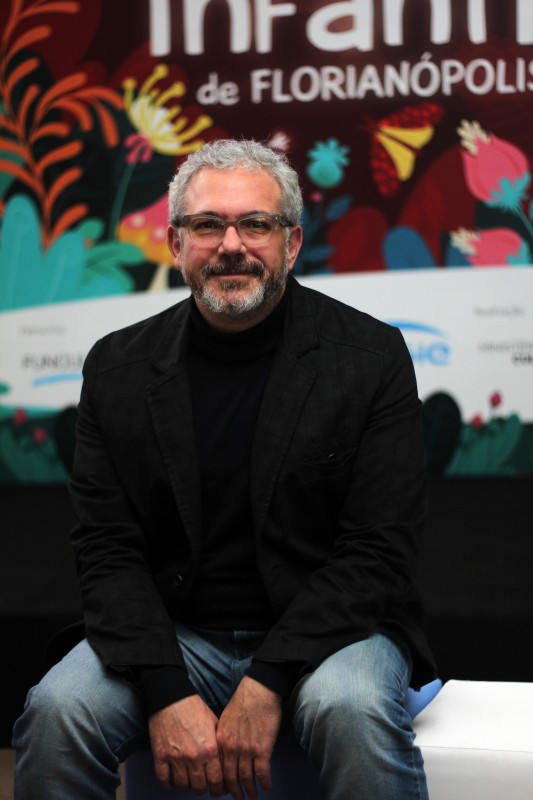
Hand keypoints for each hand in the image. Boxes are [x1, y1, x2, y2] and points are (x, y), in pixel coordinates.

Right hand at [148, 694, 225, 795]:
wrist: (172, 697)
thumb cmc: (194, 707)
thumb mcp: (215, 722)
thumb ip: (220, 743)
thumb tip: (225, 761)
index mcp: (210, 749)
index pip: (217, 780)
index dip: (219, 788)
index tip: (218, 789)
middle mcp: (194, 757)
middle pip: (200, 787)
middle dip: (202, 788)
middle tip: (202, 785)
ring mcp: (176, 758)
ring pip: (182, 785)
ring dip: (186, 785)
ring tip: (187, 781)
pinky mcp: (160, 756)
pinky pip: (163, 780)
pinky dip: (167, 785)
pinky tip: (171, 783)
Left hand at [216, 676, 281, 799]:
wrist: (259, 690)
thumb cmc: (244, 702)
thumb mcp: (226, 720)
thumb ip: (224, 738)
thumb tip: (227, 753)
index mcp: (220, 741)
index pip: (218, 769)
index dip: (223, 783)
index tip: (226, 790)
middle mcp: (231, 748)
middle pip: (231, 778)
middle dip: (235, 792)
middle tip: (240, 799)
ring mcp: (246, 750)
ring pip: (246, 778)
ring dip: (251, 790)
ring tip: (254, 796)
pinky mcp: (262, 749)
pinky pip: (262, 773)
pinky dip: (265, 783)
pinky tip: (268, 788)